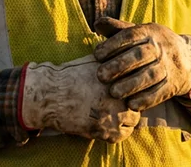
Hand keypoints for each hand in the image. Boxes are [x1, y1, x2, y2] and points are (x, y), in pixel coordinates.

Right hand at [20, 54, 139, 141]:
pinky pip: (123, 135)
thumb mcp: (96, 60)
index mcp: (119, 74)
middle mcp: (120, 92)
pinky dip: (117, 133)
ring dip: (126, 118)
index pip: (140, 82)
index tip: (127, 88)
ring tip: (113, 115)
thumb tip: (128, 56)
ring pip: (134, 119)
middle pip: (139, 100)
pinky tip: (106, 126)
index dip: (134, 86)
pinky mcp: (104, 128)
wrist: (51, 94)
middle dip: (132, 101)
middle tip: (120, 103)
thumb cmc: (71, 75)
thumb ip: (115, 60)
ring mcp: (113, 111)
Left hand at [93, 18, 190, 112]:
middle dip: (119, 65)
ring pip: (151, 75)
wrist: (190, 59)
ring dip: (131, 85)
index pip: (131, 35)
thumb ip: (118, 29)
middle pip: (140, 55)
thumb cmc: (154, 45)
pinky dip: (146, 99)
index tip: (96, 55)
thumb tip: (97, 24)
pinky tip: (131, 105)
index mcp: (151, 32)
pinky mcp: (175, 84)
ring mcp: (170, 65)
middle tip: (100, 76)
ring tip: (113, 93)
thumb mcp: (141, 33)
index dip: (113, 44)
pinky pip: (160, 92)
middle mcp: (162, 47)